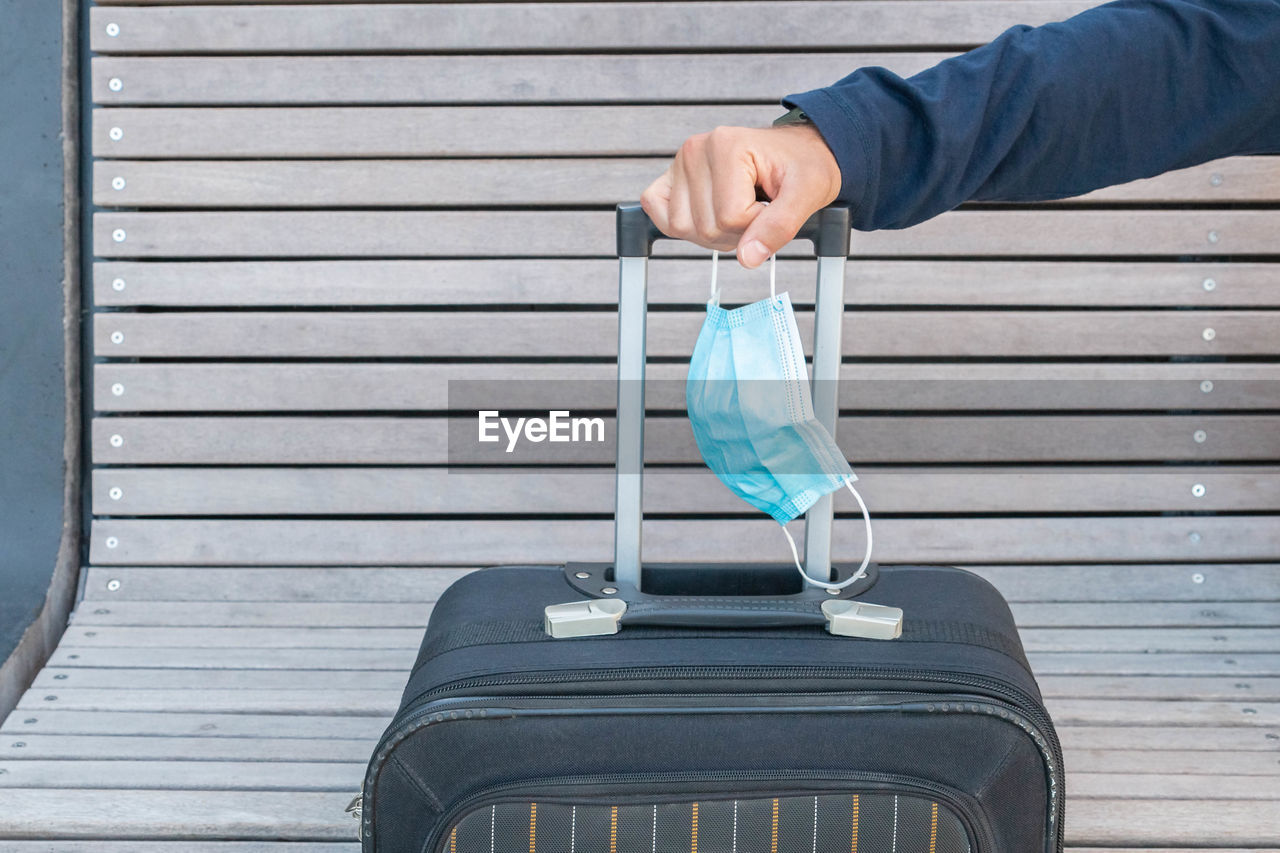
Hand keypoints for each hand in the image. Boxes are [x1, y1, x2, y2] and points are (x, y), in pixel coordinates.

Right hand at [640, 123, 840, 267]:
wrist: (799, 153)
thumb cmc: (803, 167)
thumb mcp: (807, 194)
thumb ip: (779, 227)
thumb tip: (748, 258)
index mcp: (726, 146)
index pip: (730, 218)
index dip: (757, 226)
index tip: (774, 206)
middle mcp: (696, 150)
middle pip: (706, 228)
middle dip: (736, 233)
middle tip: (758, 210)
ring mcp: (679, 164)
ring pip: (683, 229)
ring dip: (714, 233)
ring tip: (738, 210)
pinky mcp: (670, 179)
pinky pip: (658, 214)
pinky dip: (682, 227)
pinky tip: (708, 215)